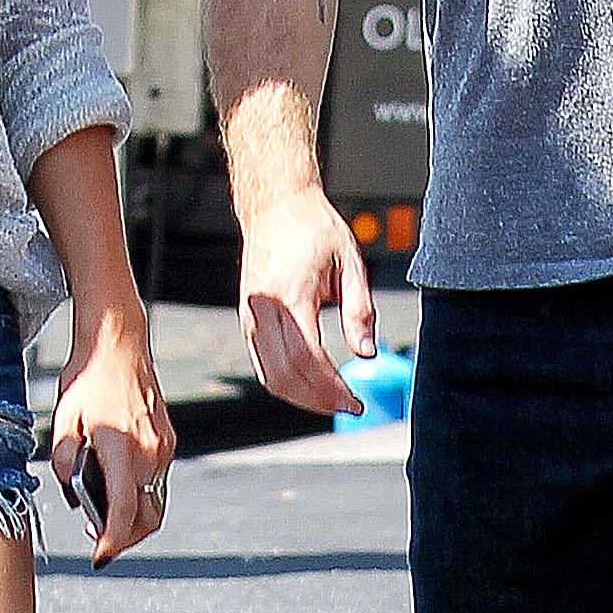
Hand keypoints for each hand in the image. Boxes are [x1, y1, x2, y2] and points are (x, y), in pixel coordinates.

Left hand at [50, 311, 176, 569]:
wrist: (118, 343)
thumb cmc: (88, 379)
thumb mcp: (64, 420)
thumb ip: (66, 460)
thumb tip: (72, 489)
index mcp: (122, 450)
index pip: (124, 512)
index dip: (112, 542)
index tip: (99, 556)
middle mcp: (150, 452)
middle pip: (148, 517)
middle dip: (126, 537)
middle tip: (98, 537)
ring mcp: (163, 446)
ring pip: (155, 500)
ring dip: (133, 515)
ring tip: (103, 508)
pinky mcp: (167, 438)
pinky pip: (157, 478)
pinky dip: (140, 491)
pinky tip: (117, 481)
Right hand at [237, 183, 375, 416]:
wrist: (276, 206)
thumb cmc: (314, 229)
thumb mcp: (350, 263)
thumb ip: (359, 311)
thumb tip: (366, 353)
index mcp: (290, 294)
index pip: (309, 358)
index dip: (332, 388)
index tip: (355, 401)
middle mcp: (263, 307)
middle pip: (286, 375)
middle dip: (318, 400)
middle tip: (349, 407)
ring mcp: (250, 315)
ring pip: (269, 375)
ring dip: (301, 397)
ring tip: (331, 401)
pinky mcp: (246, 318)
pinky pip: (262, 363)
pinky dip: (285, 382)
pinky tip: (310, 384)